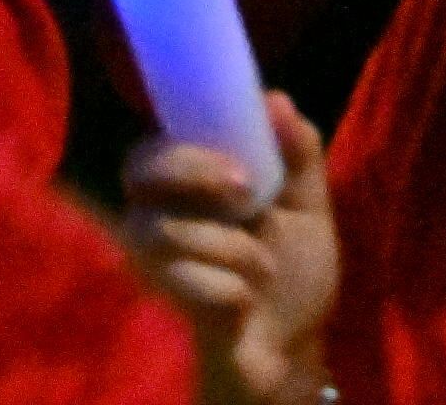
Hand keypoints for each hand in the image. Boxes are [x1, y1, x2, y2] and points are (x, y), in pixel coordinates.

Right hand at [122, 94, 336, 404]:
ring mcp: (157, 263)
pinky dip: (231, 289)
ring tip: (262, 267)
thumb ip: (298, 153)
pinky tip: (244, 302)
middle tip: (243, 191)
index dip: (183, 139)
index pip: (154, 144)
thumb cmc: (292, 269)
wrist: (293, 347)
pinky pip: (187, 281)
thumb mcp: (308, 205)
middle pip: (136, 170)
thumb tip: (275, 98)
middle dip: (193, 171)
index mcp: (193, 186)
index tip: (236, 152)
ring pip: (163, 229)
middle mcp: (161, 216)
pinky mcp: (167, 305)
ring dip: (231, 247)